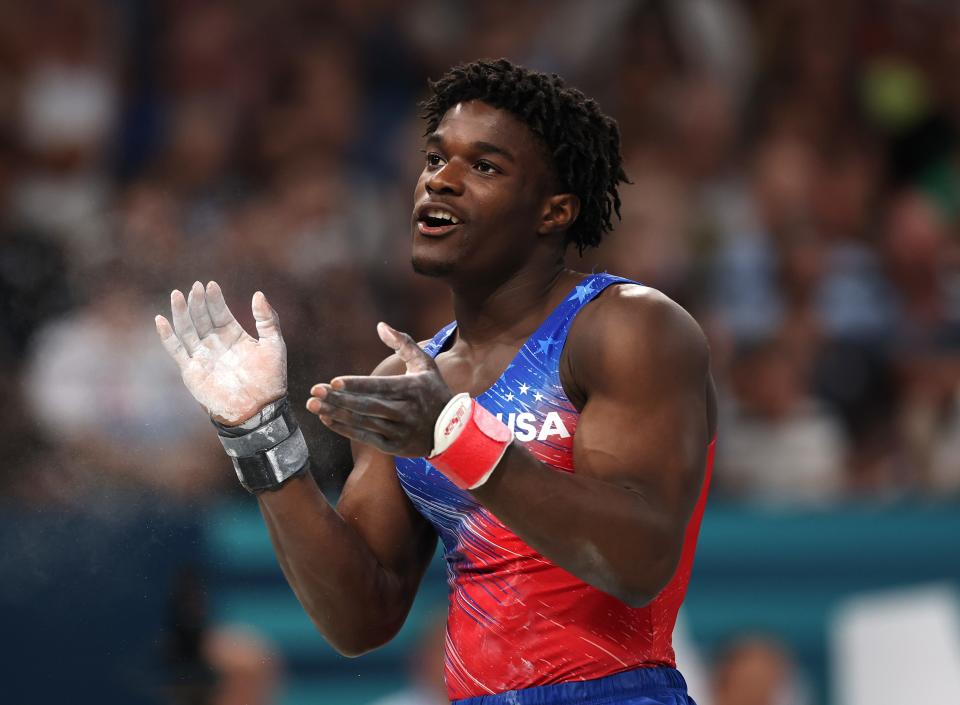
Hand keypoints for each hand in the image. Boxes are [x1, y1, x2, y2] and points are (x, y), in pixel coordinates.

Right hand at [155, 281, 286, 424]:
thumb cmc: (270, 379)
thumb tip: (258, 294)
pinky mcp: (191, 370)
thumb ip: (267, 319)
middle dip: (198, 302)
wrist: (259, 409)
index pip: (220, 312)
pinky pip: (176, 350)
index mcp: (234, 335)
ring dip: (181, 312)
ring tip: (177, 295)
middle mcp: (215, 343)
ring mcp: (202, 356)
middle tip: (196, 287)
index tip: (211, 285)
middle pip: (201, 317)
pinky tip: (160, 320)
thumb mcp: (274, 344)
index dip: (215, 299)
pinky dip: (167, 335)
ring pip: (187, 329)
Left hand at [307, 322, 451, 456]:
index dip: (355, 385)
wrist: (453, 431)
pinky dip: (345, 429)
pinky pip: (365, 437)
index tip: (333, 381)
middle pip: (366, 406)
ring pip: (363, 422)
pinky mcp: (395, 447)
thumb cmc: (434, 391)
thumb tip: (380, 325)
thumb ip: (404, 343)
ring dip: (336, 414)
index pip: (379, 386)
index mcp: (411, 388)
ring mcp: (399, 431)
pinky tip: (327, 420)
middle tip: (314, 392)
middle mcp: (405, 411)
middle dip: (338, 399)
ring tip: (314, 405)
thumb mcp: (425, 364)